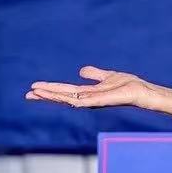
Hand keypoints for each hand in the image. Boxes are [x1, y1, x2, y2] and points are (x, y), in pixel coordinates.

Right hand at [27, 66, 151, 108]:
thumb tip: (81, 71)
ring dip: (53, 96)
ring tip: (37, 92)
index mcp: (89, 92)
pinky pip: (83, 100)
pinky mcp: (102, 101)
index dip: (51, 90)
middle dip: (46, 94)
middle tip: (28, 93)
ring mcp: (94, 101)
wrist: (143, 92)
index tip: (34, 88)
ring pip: (69, 99)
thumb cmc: (129, 86)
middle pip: (63, 96)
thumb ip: (95, 74)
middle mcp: (89, 98)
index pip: (65, 91)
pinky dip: (70, 98)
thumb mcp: (108, 76)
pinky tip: (59, 97)